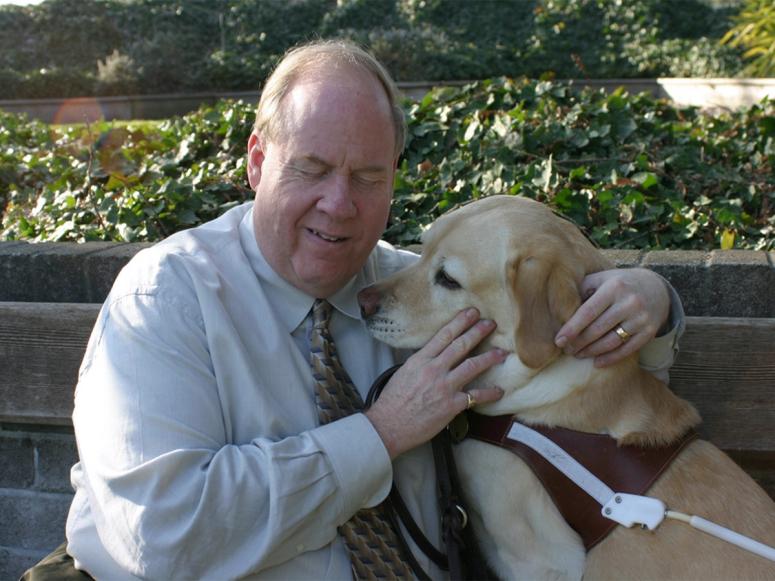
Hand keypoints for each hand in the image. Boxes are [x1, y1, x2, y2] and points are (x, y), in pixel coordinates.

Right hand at [365, 308, 504, 458]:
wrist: (389, 425)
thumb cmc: (393, 401)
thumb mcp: (404, 372)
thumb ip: (422, 362)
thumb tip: (435, 354)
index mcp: (420, 360)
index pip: (443, 335)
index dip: (460, 321)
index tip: (471, 312)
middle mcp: (433, 370)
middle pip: (460, 345)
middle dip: (478, 332)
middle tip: (491, 324)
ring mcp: (444, 387)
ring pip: (472, 366)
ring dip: (489, 358)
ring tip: (502, 353)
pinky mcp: (451, 405)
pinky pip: (476, 396)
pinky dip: (490, 393)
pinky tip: (499, 390)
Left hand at [553, 268, 669, 367]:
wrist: (656, 288)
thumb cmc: (618, 284)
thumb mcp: (601, 279)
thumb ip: (581, 290)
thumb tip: (559, 308)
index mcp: (614, 287)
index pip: (588, 312)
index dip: (572, 328)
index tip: (558, 340)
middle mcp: (630, 302)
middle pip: (598, 329)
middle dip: (579, 342)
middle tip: (566, 350)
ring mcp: (641, 318)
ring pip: (612, 341)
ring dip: (592, 351)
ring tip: (578, 355)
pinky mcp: (650, 331)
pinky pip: (627, 349)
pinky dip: (611, 358)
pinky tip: (597, 362)